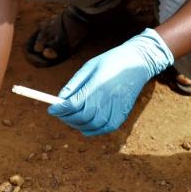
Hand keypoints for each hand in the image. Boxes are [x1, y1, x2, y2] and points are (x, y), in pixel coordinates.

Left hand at [49, 28, 172, 135]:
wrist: (139, 62)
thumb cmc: (110, 61)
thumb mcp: (90, 66)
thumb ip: (75, 84)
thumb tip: (60, 99)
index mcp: (99, 84)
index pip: (75, 104)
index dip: (60, 109)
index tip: (51, 109)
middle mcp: (109, 98)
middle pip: (82, 116)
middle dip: (67, 117)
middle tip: (59, 113)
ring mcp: (118, 107)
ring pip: (93, 125)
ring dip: (78, 124)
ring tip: (70, 118)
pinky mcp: (124, 113)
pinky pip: (105, 128)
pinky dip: (93, 130)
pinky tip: (85, 125)